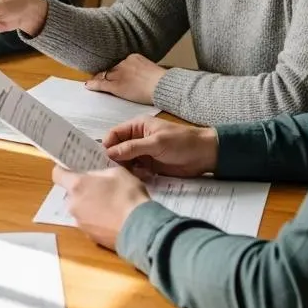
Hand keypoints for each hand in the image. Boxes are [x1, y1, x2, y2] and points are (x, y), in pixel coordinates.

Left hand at [52, 165, 149, 249]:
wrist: (140, 229)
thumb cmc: (128, 195)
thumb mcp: (117, 172)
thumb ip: (100, 172)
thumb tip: (94, 176)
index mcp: (77, 185)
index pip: (57, 174)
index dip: (64, 170)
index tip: (74, 169)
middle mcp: (73, 204)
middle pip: (71, 193)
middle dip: (82, 190)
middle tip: (100, 187)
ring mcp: (80, 223)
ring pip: (80, 209)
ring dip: (89, 205)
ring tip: (109, 205)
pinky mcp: (89, 237)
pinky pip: (89, 223)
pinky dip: (96, 220)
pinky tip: (112, 219)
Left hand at [86, 54, 166, 105]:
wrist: (163, 86)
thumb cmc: (163, 82)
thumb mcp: (151, 69)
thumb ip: (142, 69)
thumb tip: (140, 75)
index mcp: (134, 57)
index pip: (120, 63)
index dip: (115, 69)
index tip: (112, 71)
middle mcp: (124, 63)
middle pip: (112, 68)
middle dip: (107, 73)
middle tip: (99, 75)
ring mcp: (120, 74)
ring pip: (106, 75)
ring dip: (99, 78)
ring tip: (92, 81)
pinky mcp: (116, 86)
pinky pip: (102, 84)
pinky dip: (94, 85)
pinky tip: (88, 85)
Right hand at [103, 117, 217, 176]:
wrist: (205, 155)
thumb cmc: (181, 142)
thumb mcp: (155, 143)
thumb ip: (132, 148)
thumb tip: (109, 153)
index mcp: (137, 127)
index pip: (115, 134)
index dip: (107, 145)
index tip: (101, 158)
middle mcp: (138, 139)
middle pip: (118, 149)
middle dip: (114, 159)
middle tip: (109, 172)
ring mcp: (144, 153)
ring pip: (126, 161)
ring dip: (124, 169)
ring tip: (122, 177)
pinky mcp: (150, 166)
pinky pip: (136, 170)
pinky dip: (134, 175)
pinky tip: (136, 179)